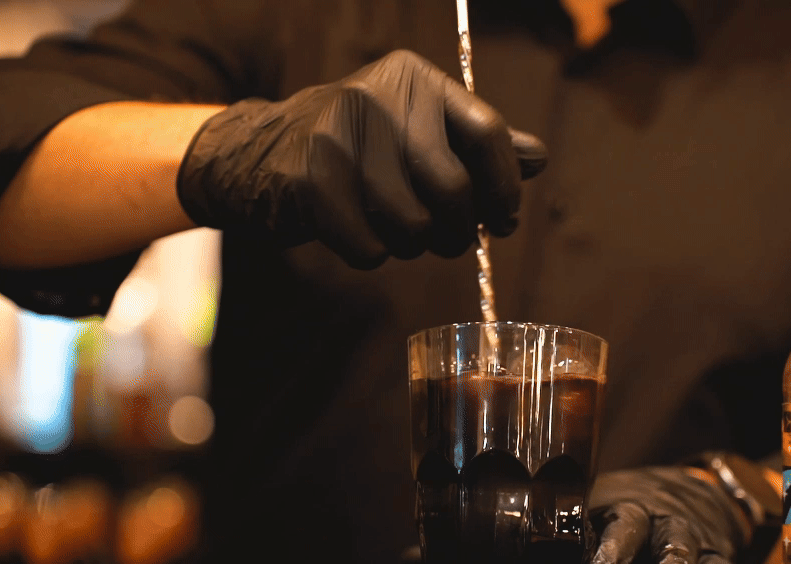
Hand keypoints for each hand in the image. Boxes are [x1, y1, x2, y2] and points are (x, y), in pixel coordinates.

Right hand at [177, 50, 546, 266]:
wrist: (254, 155)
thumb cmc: (355, 150)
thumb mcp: (417, 133)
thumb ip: (475, 145)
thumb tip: (536, 159)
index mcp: (417, 81)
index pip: (487, 134)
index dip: (505, 188)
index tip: (503, 220)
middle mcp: (381, 95)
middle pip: (454, 188)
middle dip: (459, 231)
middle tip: (450, 241)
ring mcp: (340, 133)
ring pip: (412, 223)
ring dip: (413, 246)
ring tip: (399, 235)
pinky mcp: (307, 176)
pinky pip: (368, 245)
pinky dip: (372, 255)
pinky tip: (361, 238)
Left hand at [586, 466, 756, 563]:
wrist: (689, 490)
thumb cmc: (628, 517)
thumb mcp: (601, 518)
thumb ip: (575, 546)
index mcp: (610, 512)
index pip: (587, 524)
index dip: (576, 545)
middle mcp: (644, 520)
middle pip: (630, 530)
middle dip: (618, 554)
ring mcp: (681, 535)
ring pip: (678, 545)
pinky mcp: (713, 554)